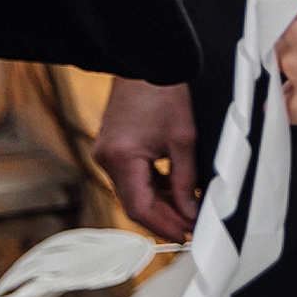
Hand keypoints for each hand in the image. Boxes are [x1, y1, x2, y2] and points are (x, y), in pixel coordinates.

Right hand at [92, 78, 199, 240]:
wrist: (145, 62)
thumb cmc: (160, 90)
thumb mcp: (183, 139)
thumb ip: (186, 180)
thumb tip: (190, 210)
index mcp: (121, 157)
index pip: (140, 208)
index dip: (164, 225)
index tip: (184, 234)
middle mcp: (106, 158)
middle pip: (134, 203)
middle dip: (163, 217)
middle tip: (189, 226)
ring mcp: (106, 153)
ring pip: (132, 192)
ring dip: (158, 203)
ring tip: (185, 210)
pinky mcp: (112, 148)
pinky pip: (130, 177)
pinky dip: (150, 186)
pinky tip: (171, 190)